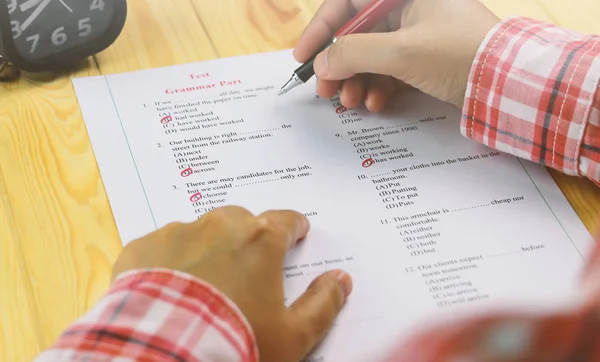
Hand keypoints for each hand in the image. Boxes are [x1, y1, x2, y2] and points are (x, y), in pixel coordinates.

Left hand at [111, 206, 352, 361]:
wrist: (164, 354)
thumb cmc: (237, 341)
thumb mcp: (293, 336)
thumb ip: (323, 303)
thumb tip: (342, 279)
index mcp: (260, 240)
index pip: (286, 219)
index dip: (293, 227)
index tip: (296, 232)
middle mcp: (219, 226)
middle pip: (242, 221)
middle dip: (248, 237)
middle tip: (247, 267)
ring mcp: (177, 233)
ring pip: (201, 231)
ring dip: (208, 248)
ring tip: (205, 284)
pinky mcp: (142, 248)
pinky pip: (163, 247)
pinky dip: (170, 261)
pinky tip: (170, 288)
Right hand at [294, 0, 499, 109]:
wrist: (508, 84)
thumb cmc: (459, 54)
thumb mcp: (400, 51)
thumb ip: (353, 53)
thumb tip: (321, 62)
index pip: (348, 3)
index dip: (321, 28)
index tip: (303, 56)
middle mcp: (409, 8)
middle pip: (357, 34)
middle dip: (339, 65)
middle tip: (326, 91)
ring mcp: (418, 35)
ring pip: (372, 56)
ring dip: (357, 81)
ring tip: (352, 103)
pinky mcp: (425, 60)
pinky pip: (391, 71)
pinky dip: (380, 88)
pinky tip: (377, 103)